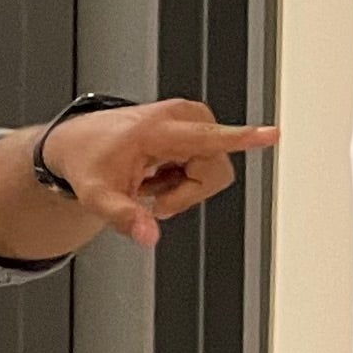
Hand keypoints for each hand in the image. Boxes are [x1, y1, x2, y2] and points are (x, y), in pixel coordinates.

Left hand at [48, 99, 277, 248]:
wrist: (79, 143)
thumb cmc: (89, 163)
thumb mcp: (96, 197)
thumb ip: (122, 217)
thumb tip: (149, 236)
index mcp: (156, 129)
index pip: (207, 138)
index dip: (243, 139)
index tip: (273, 134)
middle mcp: (180, 116)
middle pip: (214, 171)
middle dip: (188, 193)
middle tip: (152, 196)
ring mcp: (190, 118)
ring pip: (214, 170)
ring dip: (185, 185)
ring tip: (151, 179)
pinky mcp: (197, 124)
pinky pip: (208, 163)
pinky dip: (184, 176)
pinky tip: (159, 171)